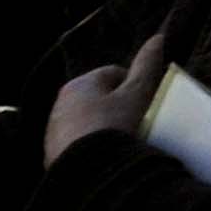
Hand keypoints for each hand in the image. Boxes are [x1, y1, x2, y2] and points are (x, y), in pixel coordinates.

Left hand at [46, 35, 164, 164]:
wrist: (88, 173)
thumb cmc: (116, 125)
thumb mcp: (138, 94)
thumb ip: (147, 65)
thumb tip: (158, 37)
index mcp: (79, 84)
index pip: (114, 74)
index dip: (135, 85)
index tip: (146, 102)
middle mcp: (60, 104)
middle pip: (98, 98)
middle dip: (116, 107)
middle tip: (136, 121)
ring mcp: (53, 132)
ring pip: (87, 122)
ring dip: (103, 127)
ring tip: (121, 141)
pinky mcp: (52, 156)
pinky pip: (78, 144)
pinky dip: (91, 146)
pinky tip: (106, 156)